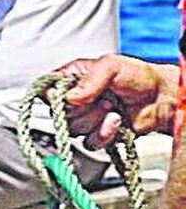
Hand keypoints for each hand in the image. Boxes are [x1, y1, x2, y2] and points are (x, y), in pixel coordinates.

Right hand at [58, 54, 179, 146]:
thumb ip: (89, 79)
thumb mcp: (111, 66)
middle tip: (103, 98)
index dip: (55, 96)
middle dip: (83, 109)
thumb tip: (69, 97)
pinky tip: (116, 122)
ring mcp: (85, 118)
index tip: (71, 96)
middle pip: (59, 113)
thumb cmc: (139, 77)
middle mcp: (75, 99)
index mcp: (72, 78)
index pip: (46, 90)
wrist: (161, 98)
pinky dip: (104, 134)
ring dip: (96, 121)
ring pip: (73, 129)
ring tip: (113, 108)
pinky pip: (89, 142)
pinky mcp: (97, 134)